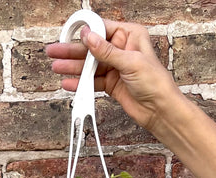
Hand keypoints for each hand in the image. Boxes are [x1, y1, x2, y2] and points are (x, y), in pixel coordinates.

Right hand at [46, 20, 180, 134]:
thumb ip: (106, 51)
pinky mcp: (111, 84)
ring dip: (73, 67)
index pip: (101, 28)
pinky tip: (69, 83)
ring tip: (57, 67)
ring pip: (89, 65)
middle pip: (92, 47)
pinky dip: (81, 83)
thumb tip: (88, 37)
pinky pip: (92, 81)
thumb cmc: (155, 83)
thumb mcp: (130, 62)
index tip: (68, 34)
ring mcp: (115, 67)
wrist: (160, 110)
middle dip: (72, 51)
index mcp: (129, 36)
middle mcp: (121, 49)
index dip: (84, 31)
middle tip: (55, 51)